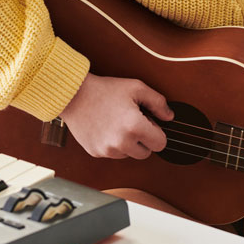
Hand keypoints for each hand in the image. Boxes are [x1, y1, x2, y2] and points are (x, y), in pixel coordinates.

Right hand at [58, 73, 172, 159]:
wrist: (74, 95)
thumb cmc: (105, 90)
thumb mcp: (136, 88)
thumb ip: (158, 102)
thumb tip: (169, 116)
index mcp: (135, 127)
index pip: (161, 144)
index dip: (157, 132)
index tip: (149, 123)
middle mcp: (122, 143)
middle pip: (146, 153)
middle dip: (143, 140)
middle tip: (132, 122)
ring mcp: (108, 150)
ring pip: (129, 154)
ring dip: (128, 143)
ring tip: (117, 123)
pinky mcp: (96, 153)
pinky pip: (113, 154)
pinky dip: (113, 144)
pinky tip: (107, 128)